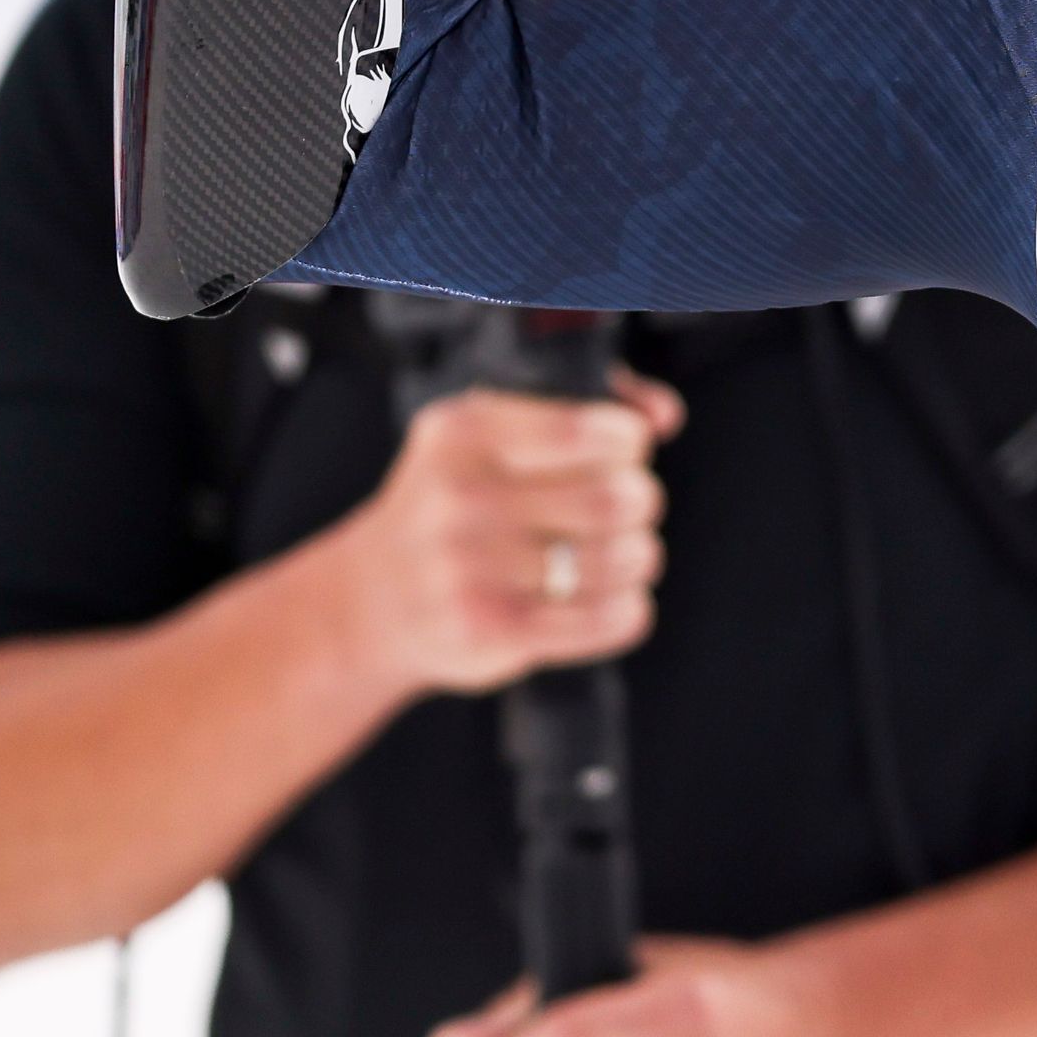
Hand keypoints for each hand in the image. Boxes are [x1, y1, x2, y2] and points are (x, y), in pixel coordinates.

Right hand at [332, 371, 682, 695]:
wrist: (372, 601)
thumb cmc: (448, 509)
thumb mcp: (484, 435)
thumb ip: (580, 407)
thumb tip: (663, 414)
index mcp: (465, 433)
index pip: (590, 430)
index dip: (630, 443)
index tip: (622, 455)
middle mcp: (463, 498)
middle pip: (617, 497)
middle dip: (641, 502)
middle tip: (626, 511)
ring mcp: (472, 568)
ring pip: (622, 558)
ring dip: (640, 557)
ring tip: (620, 555)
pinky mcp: (492, 629)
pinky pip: (606, 618)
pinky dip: (629, 610)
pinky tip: (613, 600)